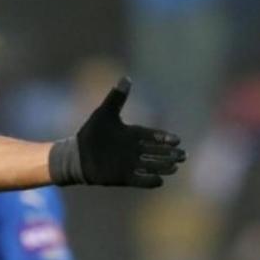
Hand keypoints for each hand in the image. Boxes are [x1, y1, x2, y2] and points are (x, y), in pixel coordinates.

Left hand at [51, 77, 186, 187]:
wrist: (75, 155)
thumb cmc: (91, 133)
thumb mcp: (104, 113)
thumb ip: (116, 98)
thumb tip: (126, 78)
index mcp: (131, 134)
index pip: (152, 135)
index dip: (164, 138)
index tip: (177, 139)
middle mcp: (133, 149)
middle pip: (156, 152)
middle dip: (169, 154)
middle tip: (183, 155)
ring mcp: (128, 164)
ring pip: (151, 165)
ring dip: (163, 166)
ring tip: (175, 167)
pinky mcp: (122, 177)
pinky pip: (139, 180)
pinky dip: (148, 181)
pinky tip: (160, 181)